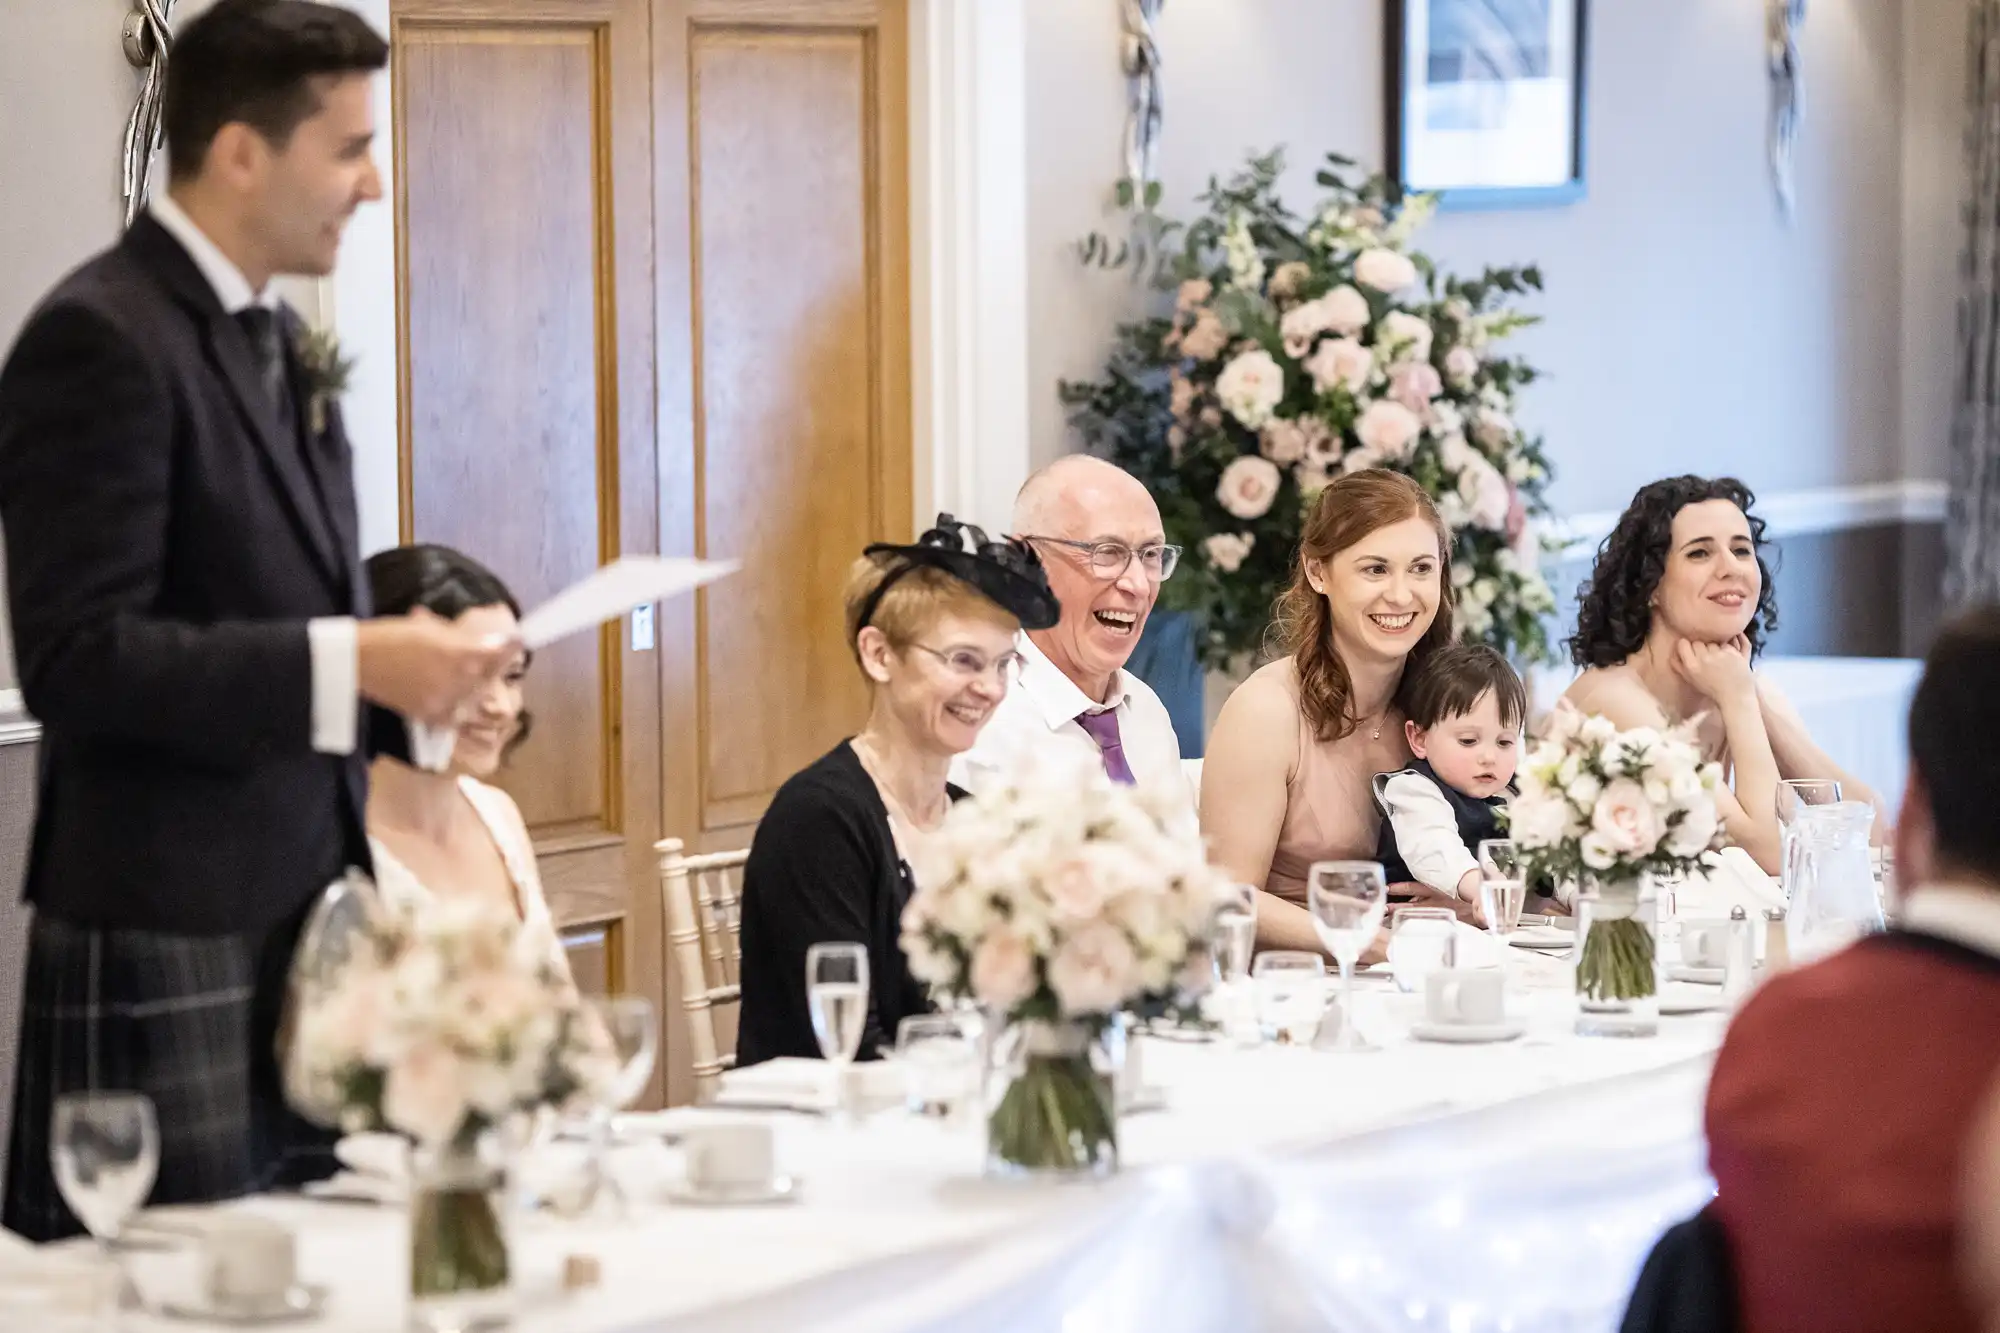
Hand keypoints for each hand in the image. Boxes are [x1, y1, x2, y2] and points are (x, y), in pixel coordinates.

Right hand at [356, 609, 519, 725]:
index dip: (513, 645)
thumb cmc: (394, 636)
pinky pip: (458, 714)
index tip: (518, 640)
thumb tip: (491, 642)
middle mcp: (462, 680)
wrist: (358, 661)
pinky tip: (452, 695)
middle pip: (492, 676)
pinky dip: (458, 704)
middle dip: (492, 665)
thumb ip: (465, 638)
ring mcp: (448, 702)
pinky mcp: (433, 716)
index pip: (504, 652)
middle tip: (486, 656)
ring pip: (477, 697)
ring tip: (465, 675)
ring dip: (477, 686)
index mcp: (464, 654)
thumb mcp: (433, 627)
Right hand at [1672, 638, 1756, 708]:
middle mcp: (1705, 657)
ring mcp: (1720, 654)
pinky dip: (1729, 646)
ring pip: (1713, 642)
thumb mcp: (1691, 681)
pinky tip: (1729, 654)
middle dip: (1701, 647)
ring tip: (1719, 657)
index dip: (1686, 646)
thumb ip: (1679, 667)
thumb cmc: (1712, 690)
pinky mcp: (1735, 652)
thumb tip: (1672, 655)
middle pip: (1698, 642)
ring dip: (1715, 647)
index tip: (1689, 649)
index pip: (1683, 643)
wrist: (1736, 696)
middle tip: (1705, 656)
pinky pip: (1729, 642)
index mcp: (1692, 665)